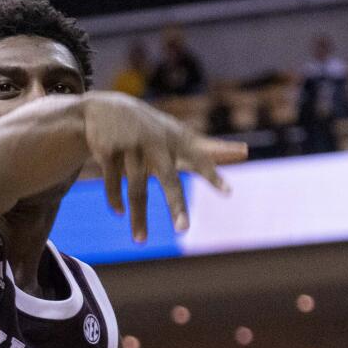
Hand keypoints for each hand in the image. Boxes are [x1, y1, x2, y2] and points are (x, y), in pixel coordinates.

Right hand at [81, 92, 247, 241]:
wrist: (103, 107)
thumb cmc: (151, 126)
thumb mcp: (177, 133)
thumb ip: (208, 146)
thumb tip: (244, 151)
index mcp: (176, 139)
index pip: (199, 159)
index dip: (212, 176)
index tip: (228, 192)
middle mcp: (155, 143)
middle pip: (167, 179)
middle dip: (175, 205)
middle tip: (183, 229)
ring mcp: (130, 147)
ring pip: (136, 189)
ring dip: (138, 218)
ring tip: (141, 240)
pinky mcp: (107, 151)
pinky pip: (113, 182)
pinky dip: (115, 200)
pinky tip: (119, 212)